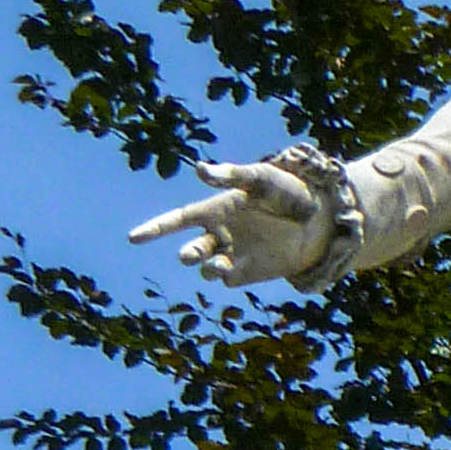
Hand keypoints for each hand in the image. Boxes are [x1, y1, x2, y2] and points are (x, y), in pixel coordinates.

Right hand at [129, 152, 343, 288]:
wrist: (317, 219)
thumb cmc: (287, 191)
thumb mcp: (259, 179)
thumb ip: (231, 175)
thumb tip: (199, 170)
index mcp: (214, 209)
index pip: (177, 220)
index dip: (154, 228)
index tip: (132, 238)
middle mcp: (218, 234)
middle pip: (191, 250)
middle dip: (188, 254)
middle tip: (190, 255)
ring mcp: (232, 255)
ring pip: (207, 269)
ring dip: (208, 268)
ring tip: (217, 265)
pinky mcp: (247, 273)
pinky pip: (227, 279)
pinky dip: (224, 276)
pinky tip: (230, 269)